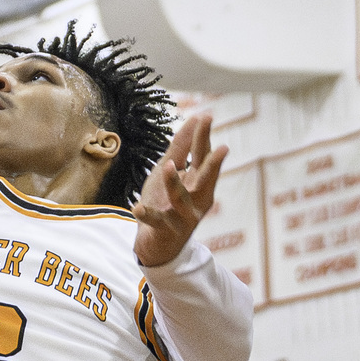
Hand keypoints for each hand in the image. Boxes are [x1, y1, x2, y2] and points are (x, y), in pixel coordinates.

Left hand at [133, 113, 226, 269]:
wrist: (157, 244)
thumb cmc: (166, 202)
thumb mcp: (170, 170)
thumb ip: (181, 146)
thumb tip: (196, 118)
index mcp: (198, 183)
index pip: (202, 157)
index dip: (204, 138)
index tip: (206, 116)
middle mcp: (196, 200)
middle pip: (204, 178)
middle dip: (211, 163)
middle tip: (222, 148)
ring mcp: (182, 216)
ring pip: (181, 199)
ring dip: (175, 183)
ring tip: (168, 166)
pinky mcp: (165, 230)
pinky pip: (156, 221)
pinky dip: (147, 214)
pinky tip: (137, 207)